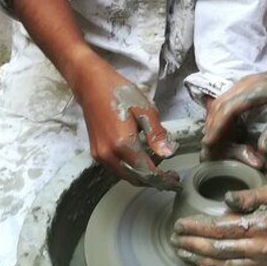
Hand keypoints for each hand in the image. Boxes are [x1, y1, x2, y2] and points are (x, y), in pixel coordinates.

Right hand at [74, 58, 179, 190]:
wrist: (91, 84)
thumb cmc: (119, 92)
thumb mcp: (144, 109)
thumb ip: (156, 134)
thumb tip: (168, 154)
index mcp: (123, 144)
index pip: (147, 171)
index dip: (163, 179)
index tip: (175, 181)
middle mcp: (109, 154)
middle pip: (135, 178)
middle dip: (154, 181)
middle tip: (170, 177)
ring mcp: (100, 155)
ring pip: (124, 175)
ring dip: (141, 176)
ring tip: (158, 169)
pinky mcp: (96, 152)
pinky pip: (116, 168)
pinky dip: (130, 169)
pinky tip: (140, 160)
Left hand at [170, 184, 266, 265]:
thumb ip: (248, 195)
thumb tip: (224, 199)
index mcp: (259, 225)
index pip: (219, 227)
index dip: (196, 227)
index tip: (180, 224)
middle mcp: (258, 248)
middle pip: (216, 248)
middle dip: (191, 244)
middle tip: (174, 239)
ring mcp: (261, 265)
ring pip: (222, 265)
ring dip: (198, 260)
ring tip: (181, 253)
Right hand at [203, 60, 266, 162]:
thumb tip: (262, 150)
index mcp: (256, 90)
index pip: (229, 108)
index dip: (217, 126)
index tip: (208, 142)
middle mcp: (243, 85)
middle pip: (219, 106)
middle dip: (211, 127)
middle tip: (208, 147)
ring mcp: (240, 84)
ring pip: (218, 102)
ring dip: (213, 121)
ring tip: (212, 140)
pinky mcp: (240, 87)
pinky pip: (224, 101)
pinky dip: (218, 116)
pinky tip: (220, 129)